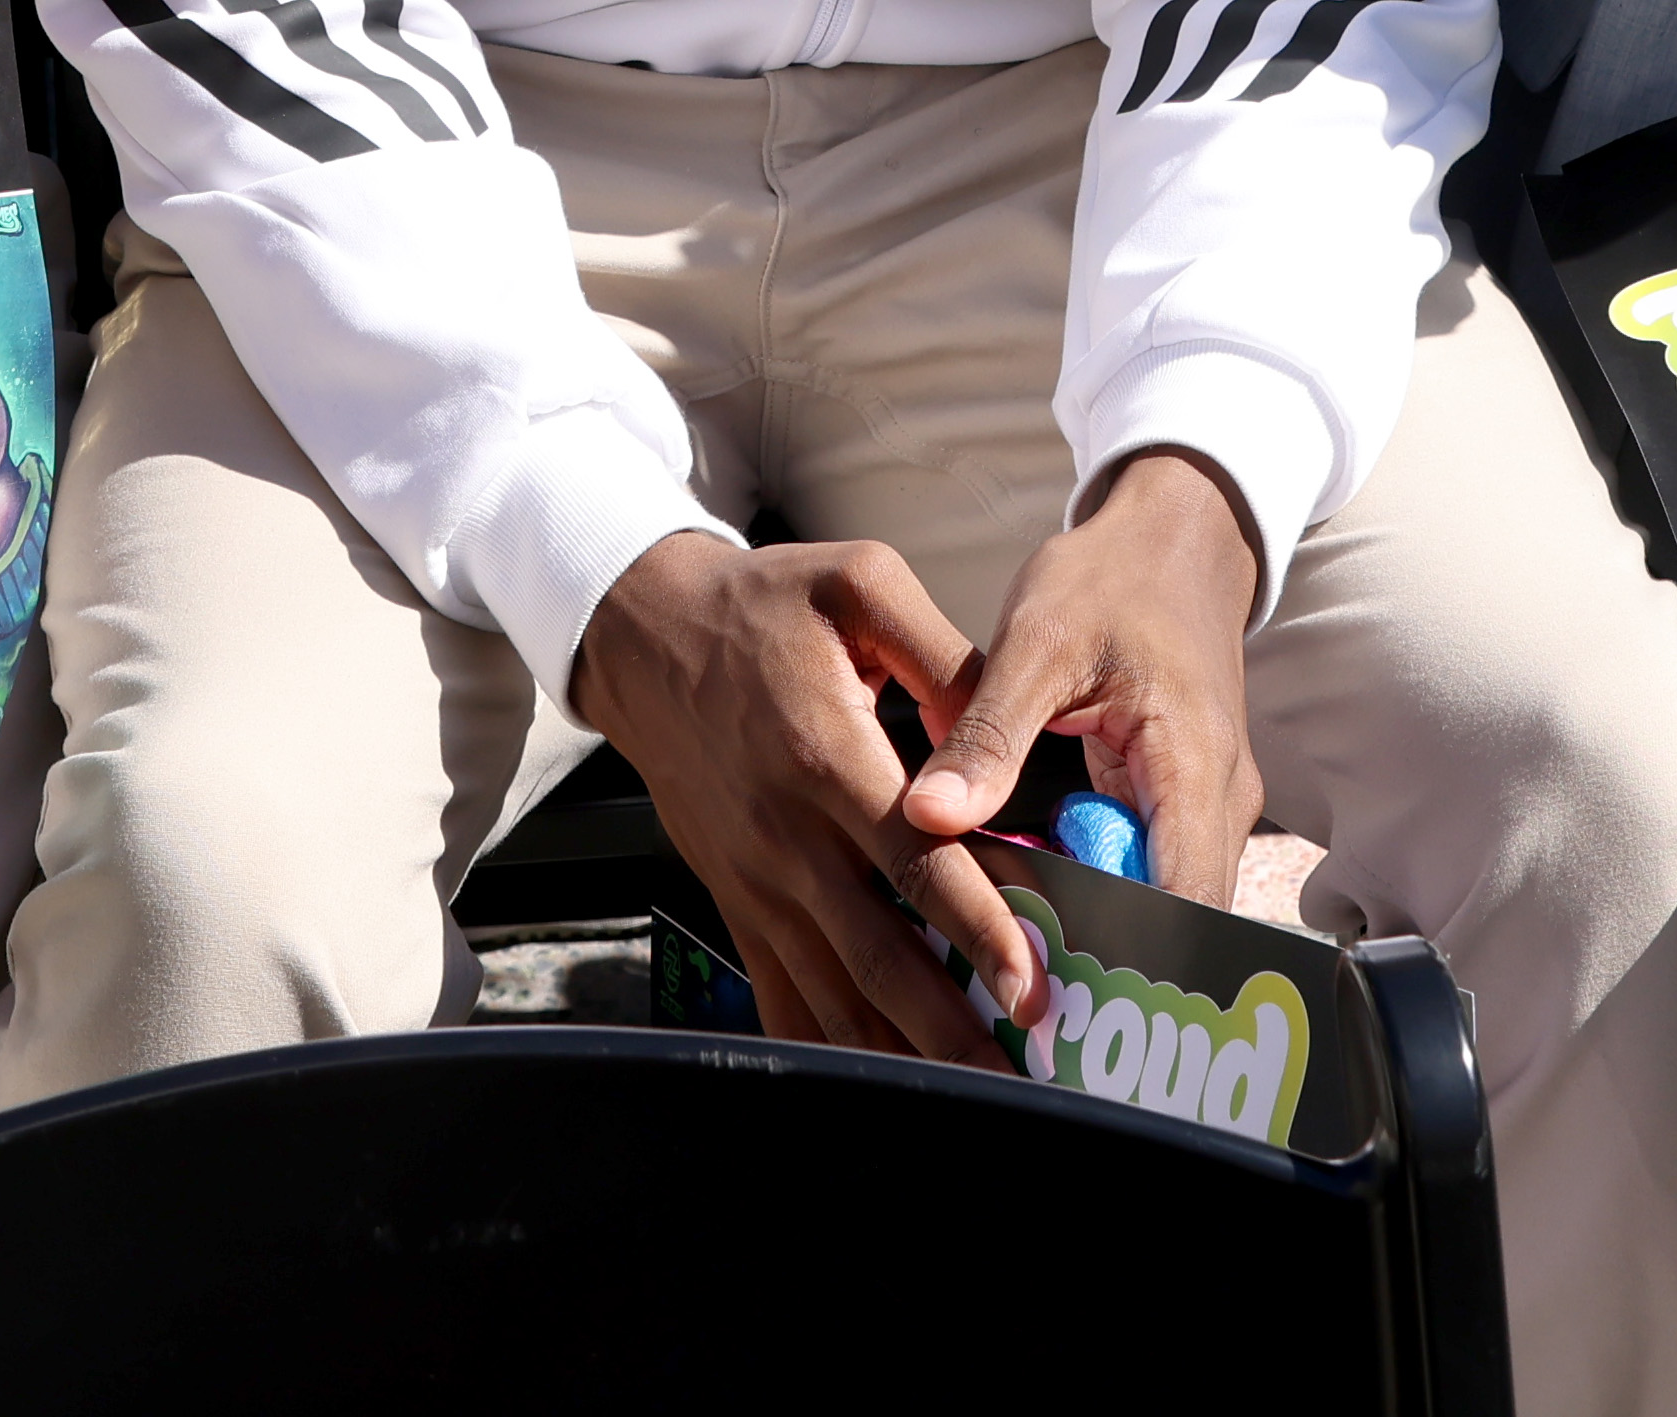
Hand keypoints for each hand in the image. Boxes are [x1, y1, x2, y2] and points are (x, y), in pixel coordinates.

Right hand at [578, 528, 1009, 1057]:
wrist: (648, 637)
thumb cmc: (763, 607)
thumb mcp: (859, 585)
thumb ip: (939, 652)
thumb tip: (998, 727)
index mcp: (827, 757)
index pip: (913, 861)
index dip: (975, 926)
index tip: (1029, 978)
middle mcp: (788, 837)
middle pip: (876, 954)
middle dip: (951, 1023)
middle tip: (1021, 1067)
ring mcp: (757, 882)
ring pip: (831, 992)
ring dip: (898, 1052)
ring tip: (969, 1091)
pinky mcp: (738, 904)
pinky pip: (782, 994)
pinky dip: (826, 1047)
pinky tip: (876, 1087)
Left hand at [886, 450, 1267, 994]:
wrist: (1176, 535)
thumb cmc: (1115, 577)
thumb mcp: (1038, 641)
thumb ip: (989, 732)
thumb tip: (928, 815)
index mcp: (1193, 764)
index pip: (1184, 901)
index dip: (1131, 961)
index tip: (1057, 996)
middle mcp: (1216, 802)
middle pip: (1176, 921)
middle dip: (1106, 963)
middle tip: (1018, 1000)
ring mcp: (1203, 807)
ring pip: (1161, 905)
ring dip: (1100, 934)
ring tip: (1016, 967)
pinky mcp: (1179, 804)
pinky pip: (1145, 872)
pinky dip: (1097, 894)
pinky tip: (1034, 907)